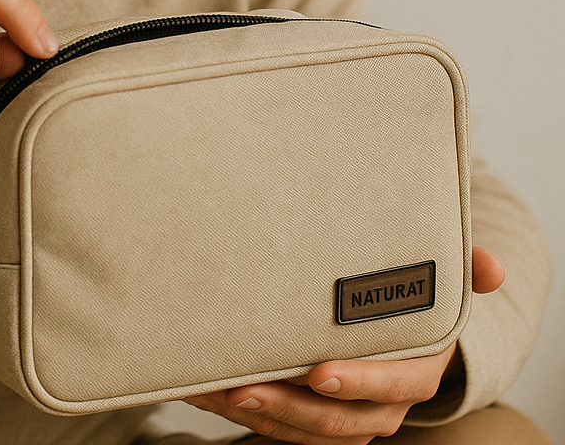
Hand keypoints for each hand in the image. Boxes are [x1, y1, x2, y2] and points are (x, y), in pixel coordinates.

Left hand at [185, 247, 504, 443]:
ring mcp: (345, 416)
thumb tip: (492, 268)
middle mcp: (380, 403)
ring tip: (216, 392)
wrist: (400, 327)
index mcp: (414, 370)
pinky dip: (244, 412)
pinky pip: (279, 426)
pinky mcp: (313, 416)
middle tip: (246, 388)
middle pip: (338, 421)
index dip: (357, 383)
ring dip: (259, 415)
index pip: (391, 387)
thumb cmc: (412, 300)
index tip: (318, 372)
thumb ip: (462, 270)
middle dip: (290, 408)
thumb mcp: (439, 282)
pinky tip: (206, 391)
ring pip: (303, 431)